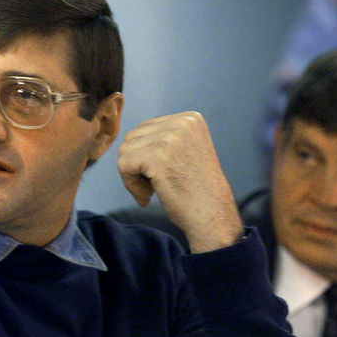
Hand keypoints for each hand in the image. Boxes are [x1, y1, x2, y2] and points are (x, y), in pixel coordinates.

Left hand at [117, 111, 241, 252]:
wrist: (213, 217)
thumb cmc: (197, 192)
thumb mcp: (186, 152)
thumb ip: (164, 139)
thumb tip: (129, 139)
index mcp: (191, 119)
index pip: (147, 128)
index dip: (146, 156)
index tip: (162, 175)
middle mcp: (182, 122)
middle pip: (134, 137)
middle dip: (138, 164)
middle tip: (154, 186)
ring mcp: (170, 138)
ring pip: (125, 150)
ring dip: (133, 175)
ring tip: (152, 191)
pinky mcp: (157, 156)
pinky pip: (124, 164)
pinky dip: (130, 184)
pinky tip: (147, 197)